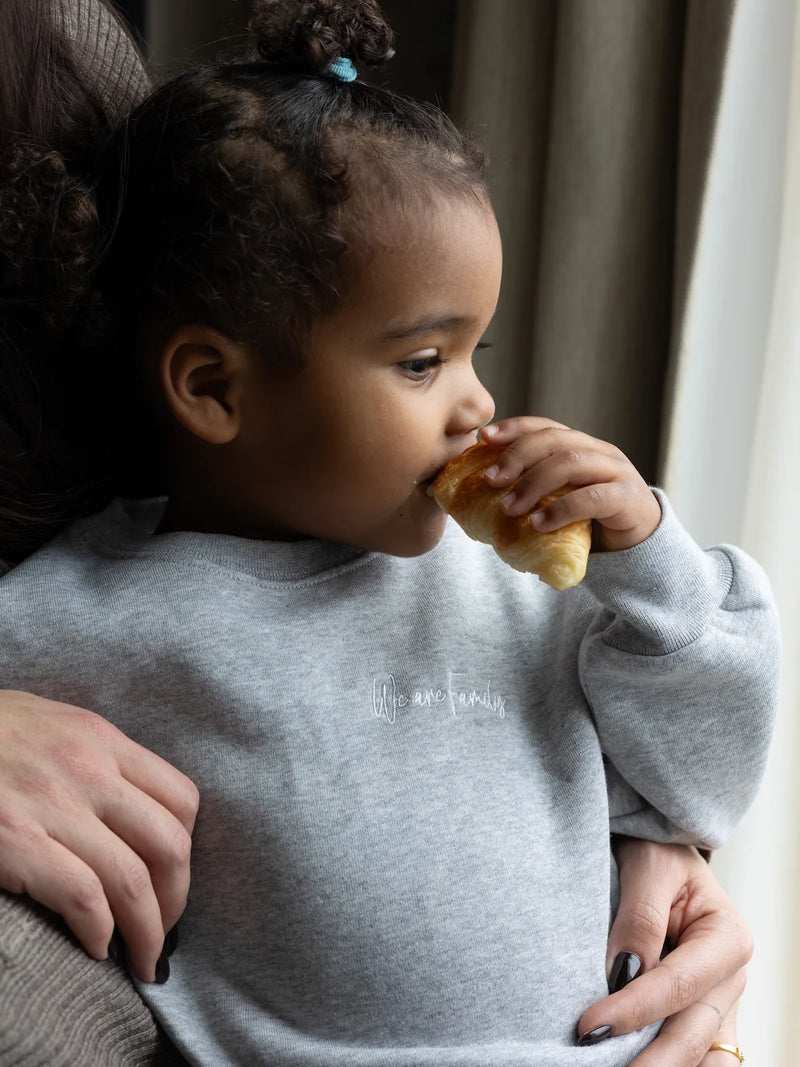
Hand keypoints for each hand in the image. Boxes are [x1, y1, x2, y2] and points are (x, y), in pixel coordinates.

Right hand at [0, 690, 198, 982]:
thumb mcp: (55, 726)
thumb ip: (97, 761)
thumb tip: (132, 812)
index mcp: (102, 741)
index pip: (182, 799)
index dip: (186, 849)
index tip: (172, 879)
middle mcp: (89, 770)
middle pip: (169, 846)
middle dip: (176, 900)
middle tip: (164, 931)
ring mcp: (54, 806)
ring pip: (132, 881)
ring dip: (146, 932)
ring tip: (141, 958)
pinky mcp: (16, 840)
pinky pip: (83, 896)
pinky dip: (98, 931)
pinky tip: (96, 948)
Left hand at [481, 417, 660, 550]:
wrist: (638, 549)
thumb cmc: (590, 524)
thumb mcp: (558, 502)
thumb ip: (531, 496)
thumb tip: (477, 504)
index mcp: (579, 447)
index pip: (544, 426)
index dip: (515, 427)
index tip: (485, 437)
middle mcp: (598, 451)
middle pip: (555, 439)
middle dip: (518, 455)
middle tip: (489, 480)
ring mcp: (616, 472)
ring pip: (571, 462)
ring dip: (533, 484)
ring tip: (508, 508)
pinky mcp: (628, 499)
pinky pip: (593, 498)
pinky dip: (561, 510)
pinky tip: (538, 524)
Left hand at [577, 838, 749, 1064]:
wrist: (660, 855)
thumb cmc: (656, 855)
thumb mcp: (648, 868)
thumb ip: (640, 919)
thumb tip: (622, 974)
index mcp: (728, 938)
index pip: (676, 986)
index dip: (632, 1010)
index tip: (589, 1027)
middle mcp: (731, 979)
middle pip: (690, 1036)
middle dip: (649, 1063)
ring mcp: (719, 1003)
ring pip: (696, 1055)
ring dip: (659, 1064)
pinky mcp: (701, 1016)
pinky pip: (694, 1053)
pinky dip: (669, 1063)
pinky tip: (636, 1064)